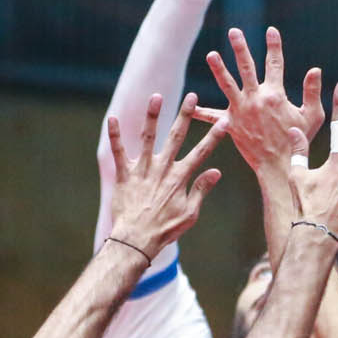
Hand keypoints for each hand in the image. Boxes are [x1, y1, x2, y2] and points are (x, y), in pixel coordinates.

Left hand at [104, 93, 226, 258]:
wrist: (136, 240)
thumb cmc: (165, 230)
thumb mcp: (189, 214)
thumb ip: (201, 190)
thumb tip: (216, 172)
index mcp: (179, 178)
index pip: (201, 152)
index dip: (214, 136)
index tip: (225, 121)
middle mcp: (162, 169)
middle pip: (176, 137)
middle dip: (185, 115)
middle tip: (192, 96)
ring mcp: (142, 170)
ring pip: (147, 138)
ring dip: (152, 116)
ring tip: (157, 96)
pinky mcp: (123, 175)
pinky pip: (118, 152)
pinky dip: (115, 135)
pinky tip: (112, 118)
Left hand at [202, 26, 323, 177]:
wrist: (279, 166)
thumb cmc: (299, 141)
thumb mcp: (313, 116)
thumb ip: (313, 92)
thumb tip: (315, 69)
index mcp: (275, 94)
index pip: (275, 63)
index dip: (274, 46)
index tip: (271, 31)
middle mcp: (256, 99)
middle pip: (246, 67)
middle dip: (240, 48)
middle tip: (234, 32)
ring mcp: (241, 111)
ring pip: (227, 85)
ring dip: (219, 69)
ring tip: (211, 55)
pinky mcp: (231, 124)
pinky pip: (212, 117)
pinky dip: (201, 112)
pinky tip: (189, 105)